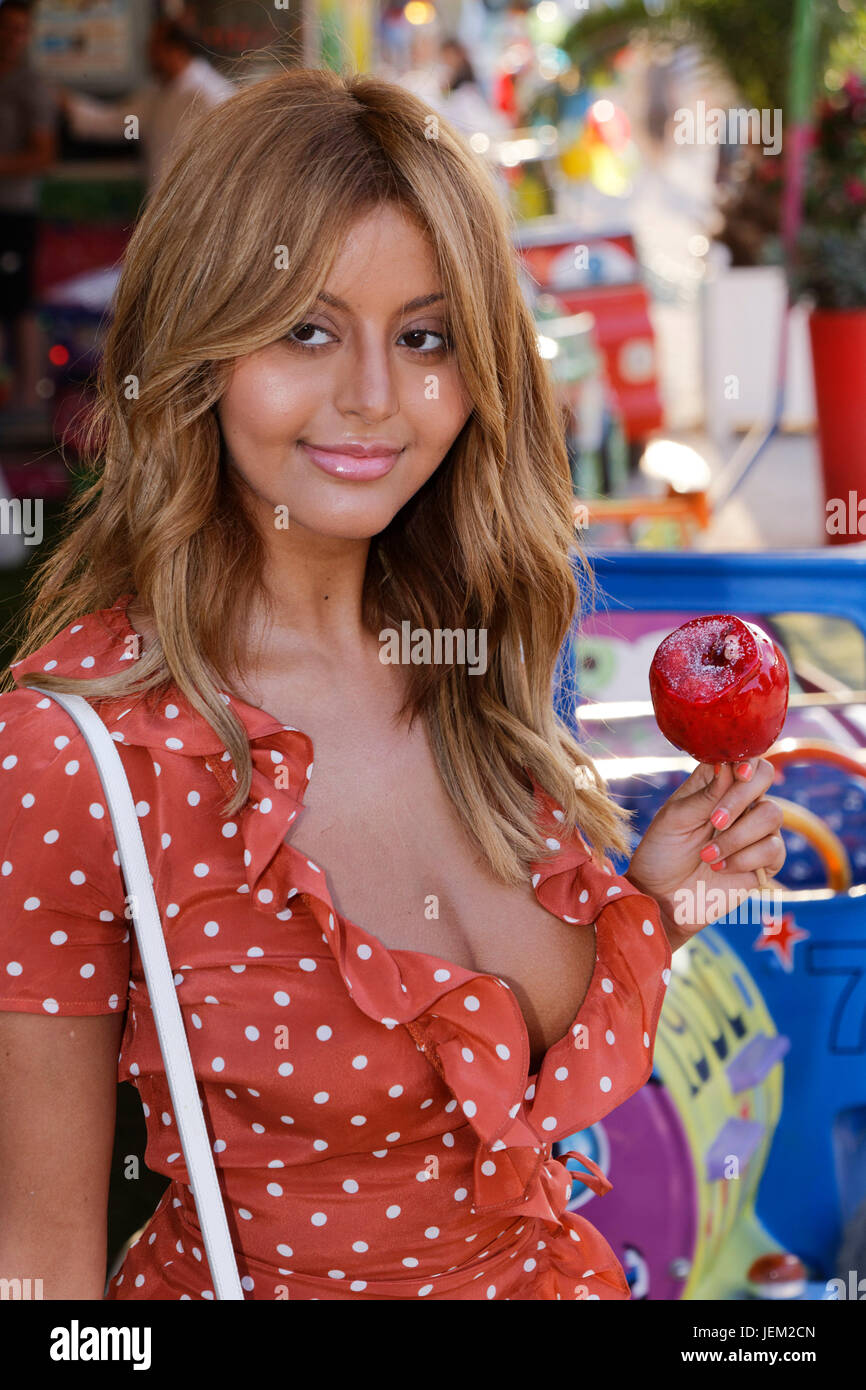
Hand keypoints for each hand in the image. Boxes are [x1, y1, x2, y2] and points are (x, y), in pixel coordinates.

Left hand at [624, 757, 785, 946]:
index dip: (745, 760)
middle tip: (715, 821)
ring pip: (772, 814)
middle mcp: (738, 803)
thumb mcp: (674, 820)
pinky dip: (746, 858)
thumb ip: (704, 794)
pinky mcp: (763, 861)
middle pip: (765, 778)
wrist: (661, 898)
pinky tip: (720, 867)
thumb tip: (729, 765)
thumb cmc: (661, 854)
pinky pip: (774, 849)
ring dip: (738, 836)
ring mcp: (753, 831)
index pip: (740, 758)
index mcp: (713, 785)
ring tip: (707, 855)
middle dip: (742, 798)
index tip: (738, 773)